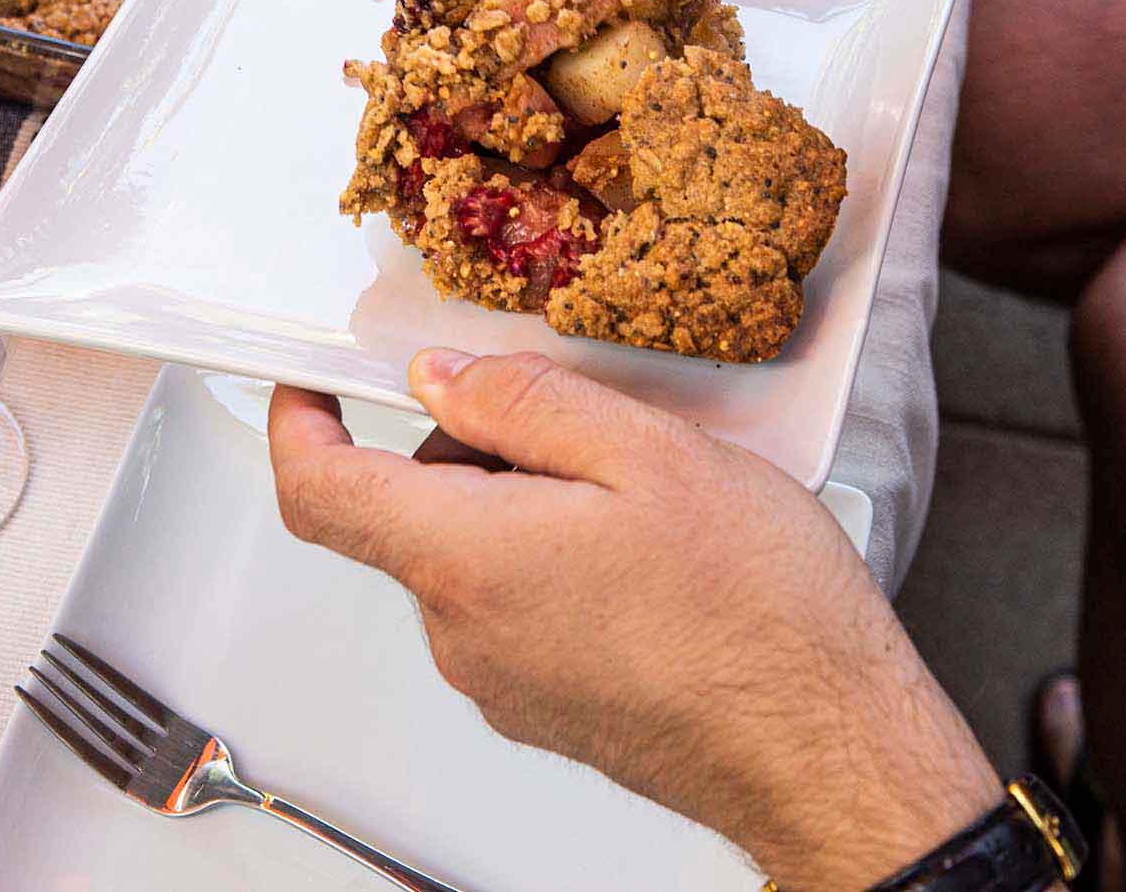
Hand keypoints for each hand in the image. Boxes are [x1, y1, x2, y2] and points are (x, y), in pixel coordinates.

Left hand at [270, 350, 999, 889]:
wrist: (827, 750)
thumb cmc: (757, 613)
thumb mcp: (648, 453)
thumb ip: (523, 403)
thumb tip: (439, 375)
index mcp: (467, 561)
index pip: (319, 492)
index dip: (298, 423)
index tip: (312, 380)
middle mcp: (464, 634)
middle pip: (409, 511)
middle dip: (468, 445)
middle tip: (573, 421)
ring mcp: (502, 681)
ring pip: (467, 554)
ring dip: (521, 501)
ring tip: (635, 493)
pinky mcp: (546, 705)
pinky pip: (511, 603)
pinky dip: (549, 554)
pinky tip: (644, 551)